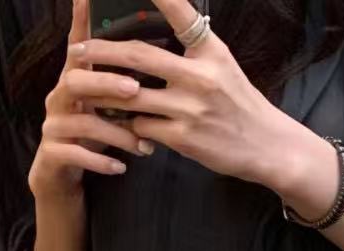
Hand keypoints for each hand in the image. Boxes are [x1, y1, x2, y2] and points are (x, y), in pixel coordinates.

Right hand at [28, 0, 155, 198]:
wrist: (62, 179)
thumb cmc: (90, 138)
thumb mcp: (106, 109)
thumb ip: (122, 89)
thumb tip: (157, 66)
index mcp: (74, 81)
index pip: (77, 47)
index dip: (80, 22)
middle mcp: (59, 98)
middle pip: (75, 80)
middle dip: (105, 82)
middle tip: (134, 88)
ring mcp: (53, 126)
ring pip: (81, 121)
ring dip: (115, 132)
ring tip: (142, 145)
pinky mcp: (52, 155)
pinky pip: (75, 154)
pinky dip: (100, 161)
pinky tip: (121, 166)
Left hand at [67, 0, 306, 189]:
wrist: (266, 145)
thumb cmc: (239, 104)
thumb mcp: (222, 65)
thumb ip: (192, 49)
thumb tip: (152, 39)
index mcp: (210, 51)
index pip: (180, 13)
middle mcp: (200, 76)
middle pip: (138, 56)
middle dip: (102, 51)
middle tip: (77, 49)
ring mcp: (191, 108)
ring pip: (132, 96)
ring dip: (103, 92)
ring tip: (83, 87)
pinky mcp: (184, 138)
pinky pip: (142, 127)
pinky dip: (126, 125)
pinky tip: (117, 122)